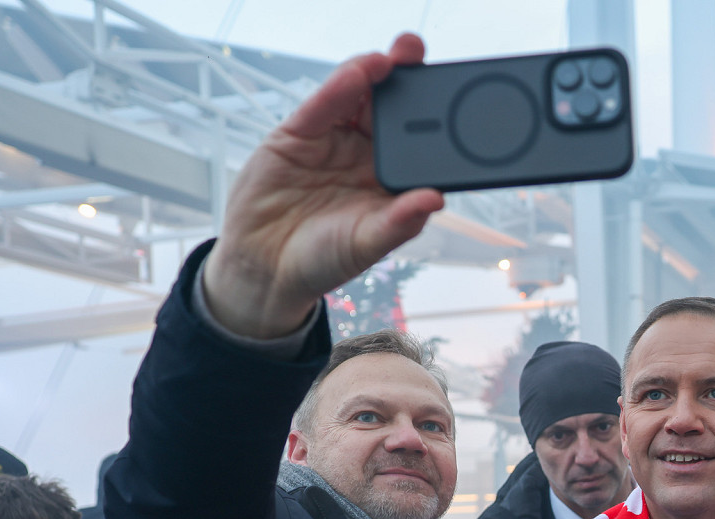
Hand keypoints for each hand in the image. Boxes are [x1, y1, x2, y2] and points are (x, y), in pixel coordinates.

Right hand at [201, 33, 446, 337]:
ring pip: (356, 99)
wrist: (264, 267)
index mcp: (391, 180)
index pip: (417, 142)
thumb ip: (399, 223)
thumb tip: (435, 200)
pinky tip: (356, 73)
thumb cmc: (322, 260)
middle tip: (416, 55)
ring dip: (373, 74)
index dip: (432, 117)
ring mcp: (333, 141)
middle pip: (389, 110)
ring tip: (389, 60)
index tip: (450, 97)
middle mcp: (365, 155)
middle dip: (405, 80)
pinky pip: (321, 106)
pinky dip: (339, 87)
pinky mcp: (298, 135)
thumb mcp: (367, 245)